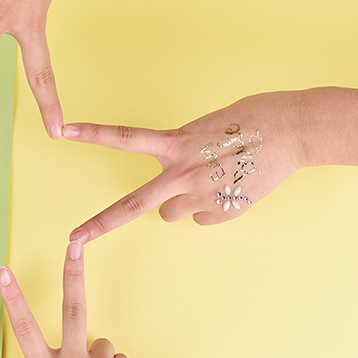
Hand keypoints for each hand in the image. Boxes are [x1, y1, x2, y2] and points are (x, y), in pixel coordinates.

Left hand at [66, 91, 304, 242]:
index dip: (92, 134)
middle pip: (131, 205)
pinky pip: (202, 217)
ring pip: (171, 214)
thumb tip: (178, 183)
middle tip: (74, 239)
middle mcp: (181, 172)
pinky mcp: (222, 211)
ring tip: (209, 179)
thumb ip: (182, 152)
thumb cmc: (251, 118)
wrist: (293, 130)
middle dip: (99, 225)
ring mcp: (200, 196)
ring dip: (180, 202)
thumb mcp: (205, 127)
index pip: (125, 137)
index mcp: (175, 143)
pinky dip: (211, 207)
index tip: (64, 131)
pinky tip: (230, 188)